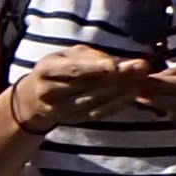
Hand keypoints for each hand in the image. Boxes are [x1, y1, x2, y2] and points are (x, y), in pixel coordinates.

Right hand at [14, 44, 164, 134]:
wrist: (34, 97)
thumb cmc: (59, 69)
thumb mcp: (69, 55)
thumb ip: (95, 56)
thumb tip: (126, 59)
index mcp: (47, 68)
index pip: (73, 69)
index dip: (95, 67)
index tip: (116, 65)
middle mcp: (49, 90)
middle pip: (86, 85)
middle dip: (116, 76)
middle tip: (141, 68)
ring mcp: (58, 108)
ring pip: (93, 100)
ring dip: (120, 90)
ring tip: (140, 80)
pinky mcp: (71, 120)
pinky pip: (96, 113)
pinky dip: (116, 104)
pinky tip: (131, 94)